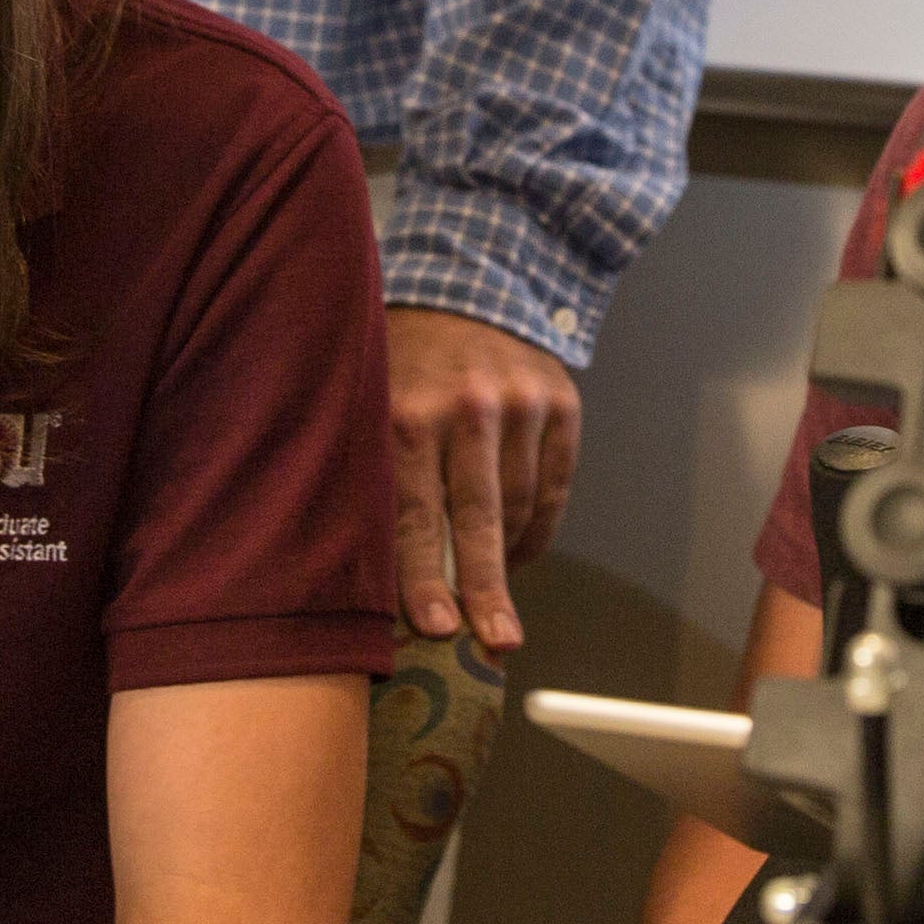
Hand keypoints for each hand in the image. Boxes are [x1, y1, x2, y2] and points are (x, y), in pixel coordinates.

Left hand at [387, 304, 578, 652]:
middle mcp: (469, 407)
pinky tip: (517, 548)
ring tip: (493, 597)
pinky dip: (537, 526)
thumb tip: (363, 569)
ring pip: (520, 506)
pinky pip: (554, 486)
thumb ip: (372, 469)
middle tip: (496, 643)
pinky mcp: (561, 401)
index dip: (425, 576)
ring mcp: (522, 403)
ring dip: (507, 558)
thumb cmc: (400, 357)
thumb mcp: (367, 397)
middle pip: (479, 519)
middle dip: (485, 590)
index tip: (437, 628)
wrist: (465, 279)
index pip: (415, 513)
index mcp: (406, 411)